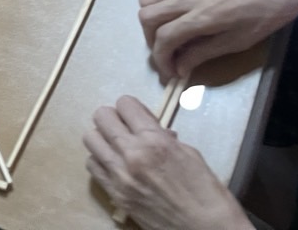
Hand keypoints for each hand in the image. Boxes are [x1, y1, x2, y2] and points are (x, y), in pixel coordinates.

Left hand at [84, 97, 251, 229]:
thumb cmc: (206, 193)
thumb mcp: (190, 153)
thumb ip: (163, 136)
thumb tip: (151, 129)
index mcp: (155, 141)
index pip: (124, 103)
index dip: (132, 107)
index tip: (139, 117)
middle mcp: (132, 155)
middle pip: (102, 117)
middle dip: (114, 117)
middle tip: (126, 128)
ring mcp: (120, 176)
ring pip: (91, 139)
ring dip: (104, 138)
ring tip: (118, 146)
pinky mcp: (116, 195)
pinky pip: (92, 166)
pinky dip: (101, 161)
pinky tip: (116, 165)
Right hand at [137, 0, 297, 78]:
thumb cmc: (260, 16)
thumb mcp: (235, 43)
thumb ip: (202, 53)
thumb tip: (179, 68)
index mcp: (202, 17)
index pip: (164, 38)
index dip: (161, 58)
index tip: (169, 71)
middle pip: (146, 16)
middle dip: (151, 39)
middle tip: (166, 51)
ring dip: (153, 19)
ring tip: (170, 30)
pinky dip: (166, 3)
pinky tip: (186, 11)